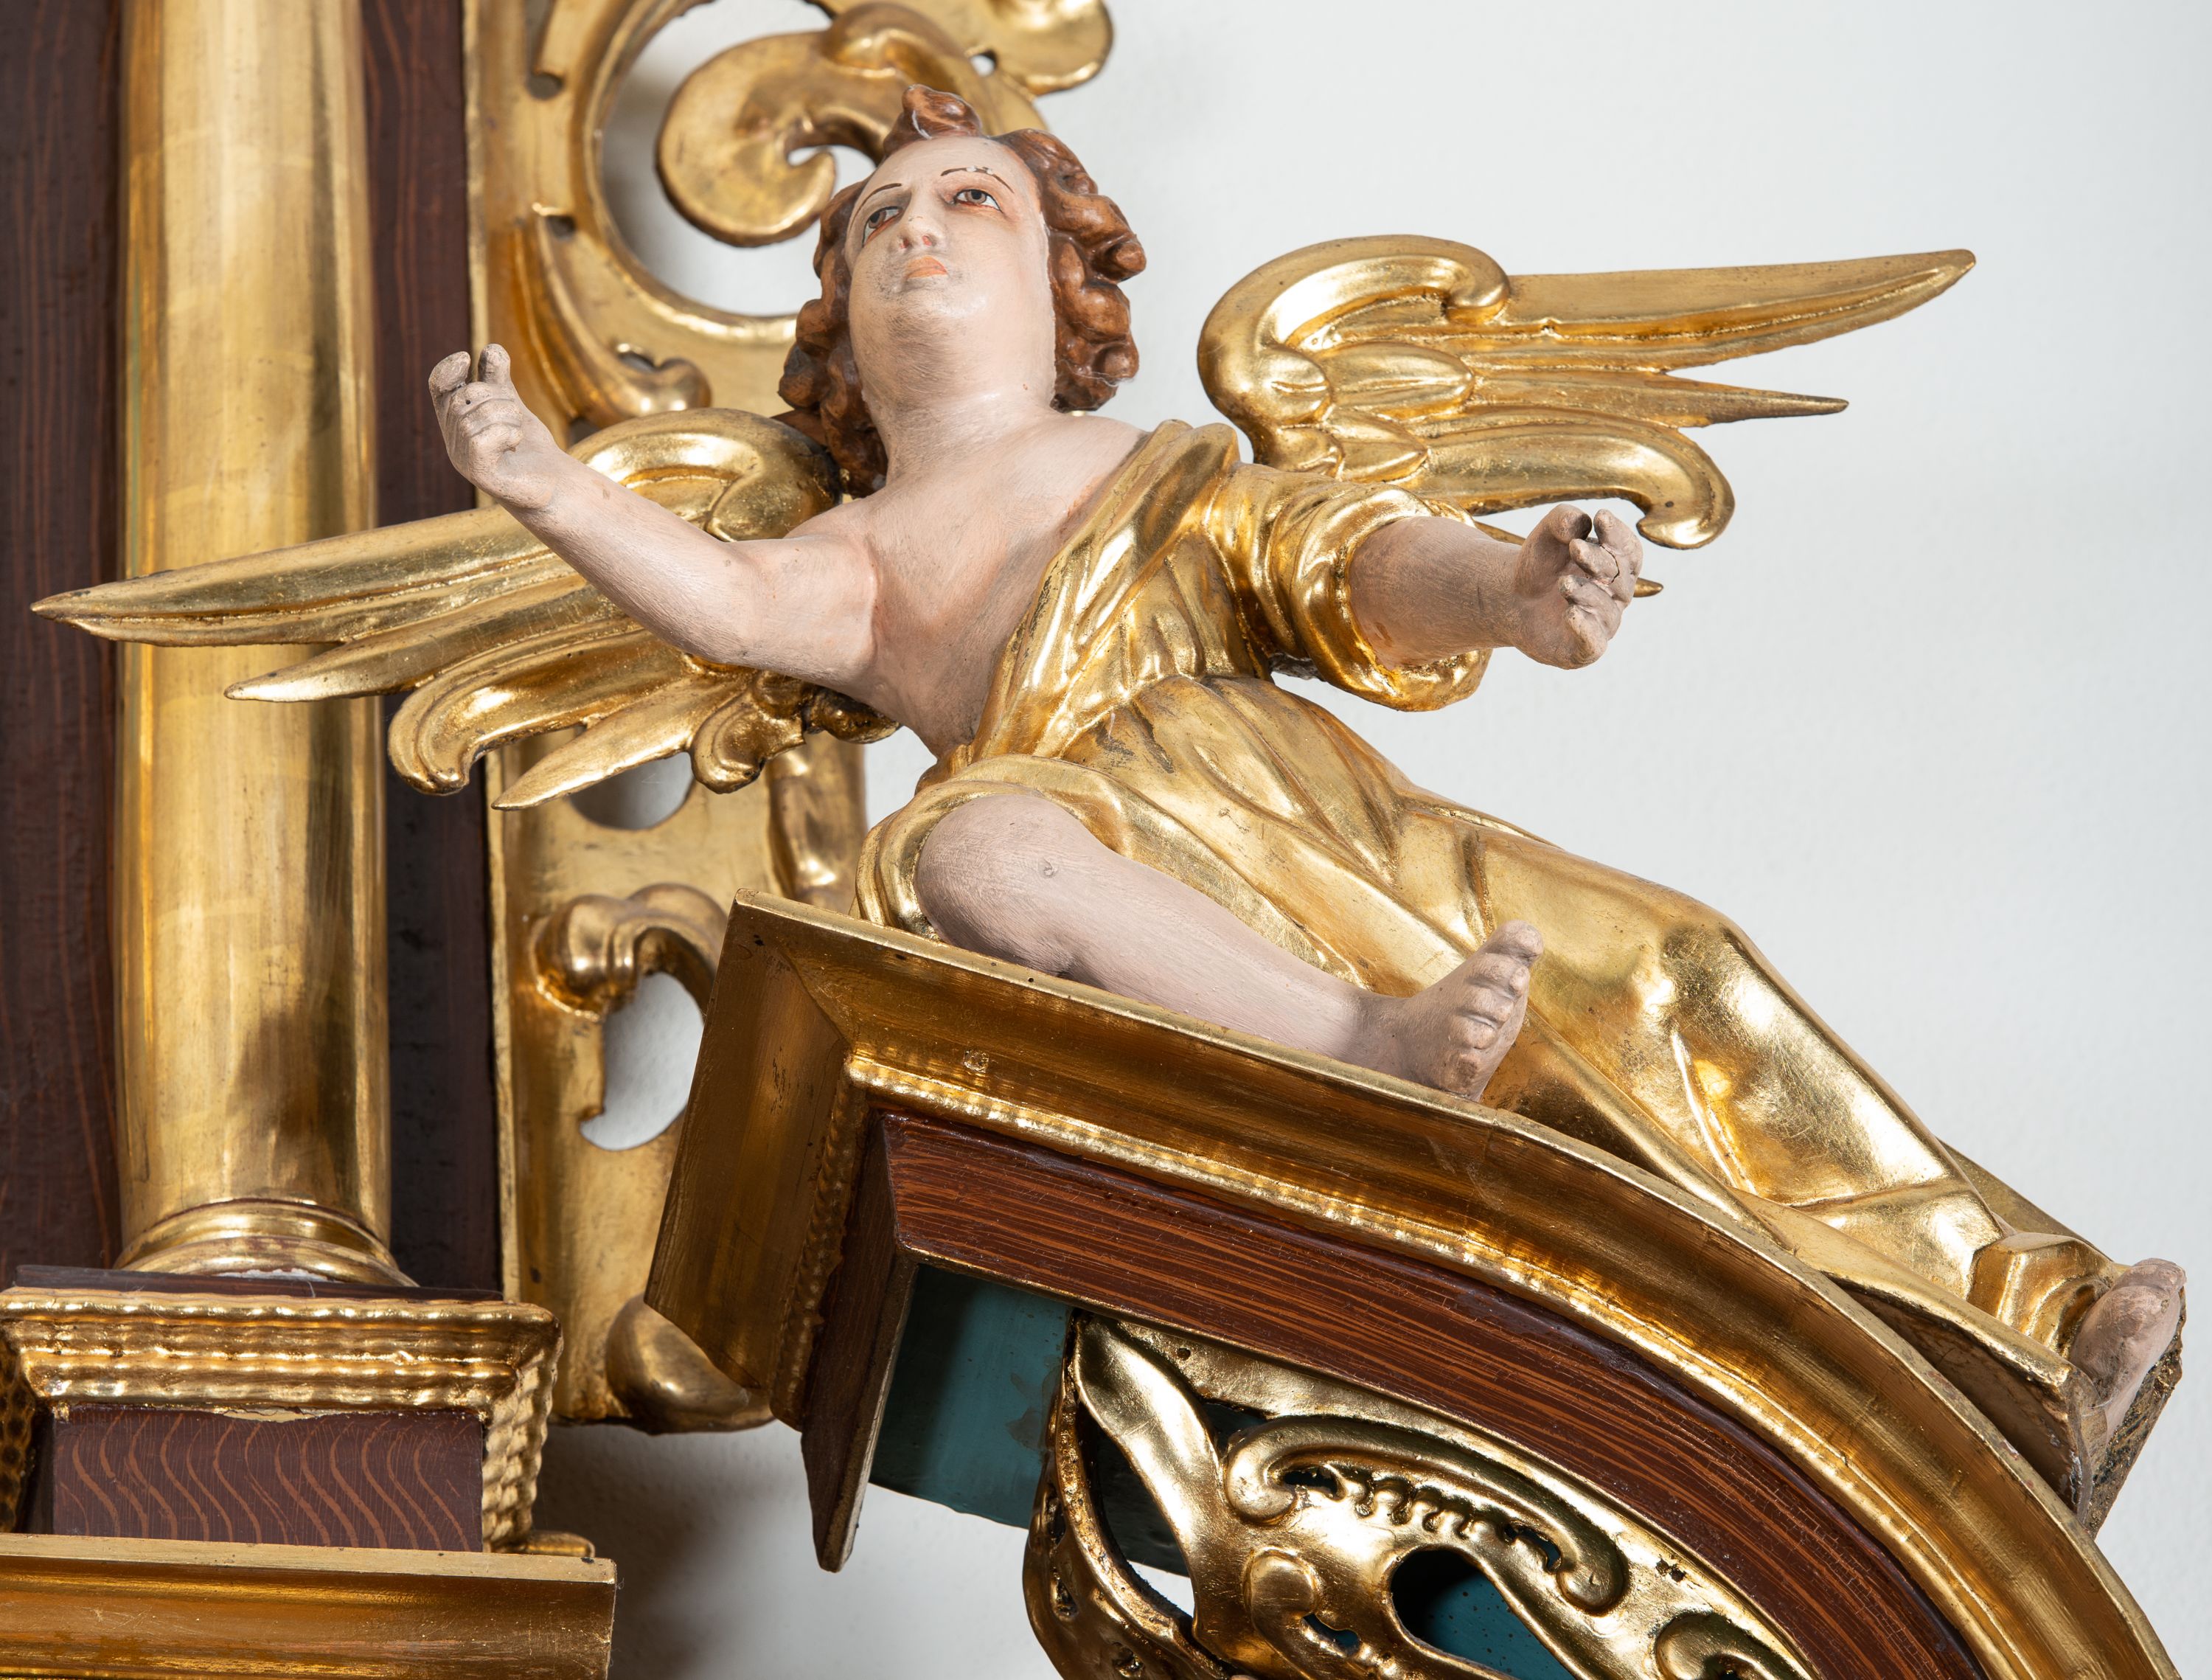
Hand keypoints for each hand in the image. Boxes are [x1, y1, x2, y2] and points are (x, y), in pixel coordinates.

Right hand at [428, 345, 568, 511]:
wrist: (553, 482)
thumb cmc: (529, 446)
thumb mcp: (513, 405)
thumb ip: (499, 380)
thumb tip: (491, 349)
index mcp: (457, 422)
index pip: (438, 388)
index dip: (447, 371)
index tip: (466, 357)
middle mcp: (453, 441)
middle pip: (464, 398)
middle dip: (496, 396)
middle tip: (515, 415)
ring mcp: (462, 459)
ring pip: (475, 417)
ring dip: (507, 416)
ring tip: (517, 431)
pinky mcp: (478, 472)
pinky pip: (485, 437)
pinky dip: (508, 433)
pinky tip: (515, 443)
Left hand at [1509, 505, 1641, 668]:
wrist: (1508, 598)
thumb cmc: (1538, 566)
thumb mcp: (1546, 535)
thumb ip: (1563, 519)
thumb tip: (1578, 523)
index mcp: (1615, 568)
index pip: (1629, 552)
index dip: (1618, 536)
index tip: (1601, 517)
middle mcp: (1614, 597)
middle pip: (1619, 578)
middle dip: (1598, 561)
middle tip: (1575, 548)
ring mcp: (1601, 624)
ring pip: (1606, 610)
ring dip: (1586, 593)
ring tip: (1562, 582)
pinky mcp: (1582, 650)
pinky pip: (1593, 644)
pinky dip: (1585, 629)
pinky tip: (1570, 613)